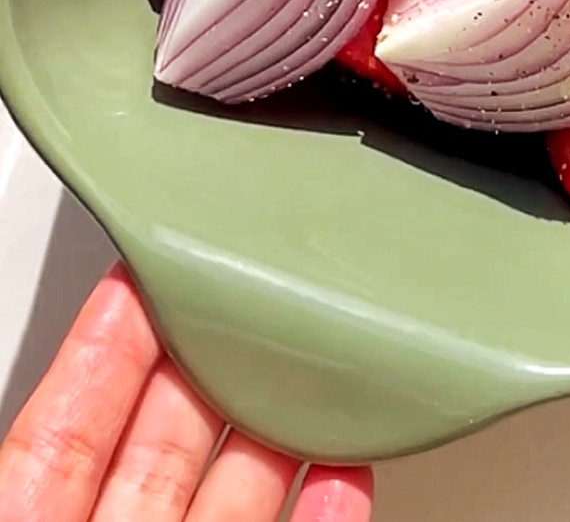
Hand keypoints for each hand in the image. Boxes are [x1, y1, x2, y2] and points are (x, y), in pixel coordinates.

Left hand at [0, 267, 372, 521]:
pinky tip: (351, 469)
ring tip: (326, 360)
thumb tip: (103, 323)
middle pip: (171, 433)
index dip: (118, 330)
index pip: (73, 413)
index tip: (159, 258)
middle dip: (219, 354)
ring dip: (288, 424)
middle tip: (262, 286)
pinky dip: (332, 513)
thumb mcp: (21, 514)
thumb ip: (55, 442)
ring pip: (240, 487)